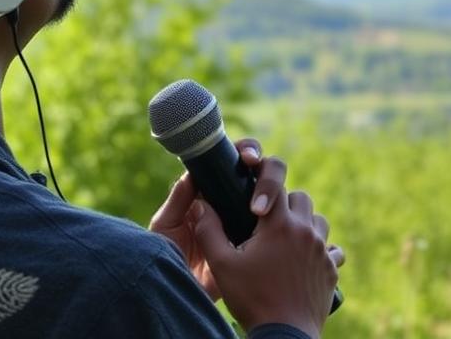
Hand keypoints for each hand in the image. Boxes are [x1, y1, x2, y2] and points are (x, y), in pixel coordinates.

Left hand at [149, 138, 264, 300]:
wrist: (176, 298)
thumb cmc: (166, 258)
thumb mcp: (166, 226)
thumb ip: (178, 199)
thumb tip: (194, 171)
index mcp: (211, 193)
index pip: (234, 163)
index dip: (246, 153)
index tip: (248, 158)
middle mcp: (234, 203)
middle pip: (261, 175)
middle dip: (268, 173)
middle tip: (260, 180)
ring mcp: (249, 224)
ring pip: (275, 198)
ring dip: (277, 193)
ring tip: (262, 208)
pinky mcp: (260, 246)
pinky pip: (278, 229)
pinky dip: (284, 222)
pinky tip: (280, 223)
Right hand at [191, 168, 344, 338]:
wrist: (284, 336)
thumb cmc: (251, 300)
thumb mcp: (222, 266)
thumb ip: (209, 231)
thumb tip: (201, 206)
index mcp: (279, 225)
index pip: (276, 186)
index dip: (263, 188)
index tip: (253, 203)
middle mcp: (305, 231)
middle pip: (300, 198)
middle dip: (285, 205)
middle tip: (268, 224)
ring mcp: (322, 250)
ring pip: (318, 221)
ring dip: (304, 225)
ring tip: (287, 242)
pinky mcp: (331, 269)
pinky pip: (332, 249)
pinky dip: (321, 251)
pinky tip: (306, 262)